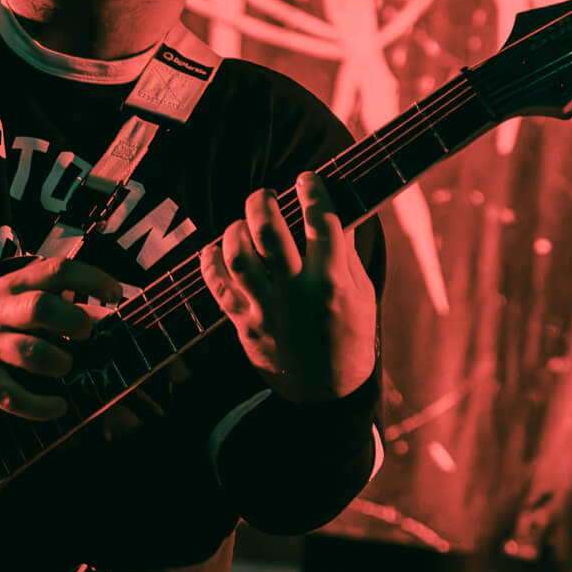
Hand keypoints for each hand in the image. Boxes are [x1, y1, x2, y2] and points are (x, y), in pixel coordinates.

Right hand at [0, 256, 121, 419]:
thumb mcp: (18, 293)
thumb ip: (57, 298)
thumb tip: (110, 315)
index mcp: (16, 284)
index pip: (57, 271)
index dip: (91, 279)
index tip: (115, 295)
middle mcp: (1, 310)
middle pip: (41, 307)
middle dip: (73, 321)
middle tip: (86, 333)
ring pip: (27, 352)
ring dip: (57, 362)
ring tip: (65, 366)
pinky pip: (9, 396)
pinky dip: (39, 406)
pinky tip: (59, 406)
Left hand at [199, 170, 375, 402]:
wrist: (327, 393)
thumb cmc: (350, 336)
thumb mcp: (362, 293)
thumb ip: (344, 252)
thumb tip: (331, 209)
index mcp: (333, 283)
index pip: (321, 223)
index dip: (313, 192)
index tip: (307, 179)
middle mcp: (297, 294)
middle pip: (269, 233)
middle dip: (262, 203)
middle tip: (265, 195)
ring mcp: (267, 310)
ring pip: (237, 256)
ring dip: (235, 230)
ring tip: (243, 224)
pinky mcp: (244, 325)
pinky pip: (217, 287)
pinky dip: (210, 262)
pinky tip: (215, 249)